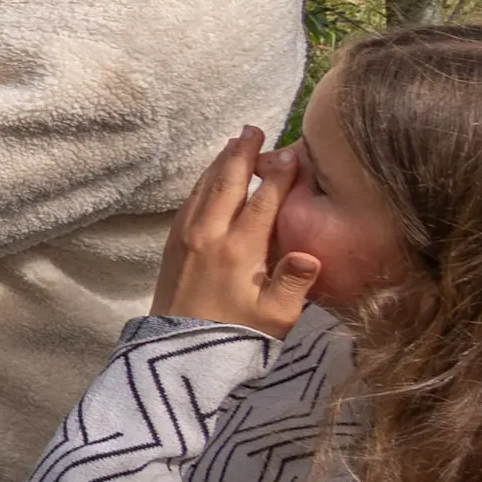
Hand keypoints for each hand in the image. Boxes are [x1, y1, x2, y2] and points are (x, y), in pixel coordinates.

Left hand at [152, 129, 318, 337]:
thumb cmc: (232, 338)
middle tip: (254, 128)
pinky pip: (190, 201)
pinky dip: (204, 182)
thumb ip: (293, 284)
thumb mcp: (274, 319)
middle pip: (227, 183)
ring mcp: (185, 236)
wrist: (173, 353)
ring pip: (204, 188)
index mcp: (238, 250)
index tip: (292, 152)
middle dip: (242, 154)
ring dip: (221, 163)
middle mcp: (208, 234)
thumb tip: (310, 252)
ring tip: (235, 142)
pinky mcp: (171, 244)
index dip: (279, 176)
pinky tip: (211, 176)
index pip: (263, 202)